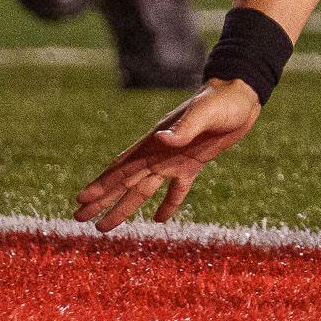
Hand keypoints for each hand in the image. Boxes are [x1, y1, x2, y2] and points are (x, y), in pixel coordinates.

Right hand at [74, 78, 262, 229]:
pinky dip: (169, 204)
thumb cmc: (222, 100)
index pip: (122, 168)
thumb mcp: (204, 113)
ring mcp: (175, 159)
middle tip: (79, 220)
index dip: (101, 184)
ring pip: (144, 189)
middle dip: (102, 201)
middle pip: (125, 182)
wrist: (242, 94)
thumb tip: (161, 139)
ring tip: (105, 226)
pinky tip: (159, 220)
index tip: (80, 200)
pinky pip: (177, 189)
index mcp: (156, 142)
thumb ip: (183, 128)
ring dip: (125, 207)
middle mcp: (159, 153)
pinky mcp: (194, 163)